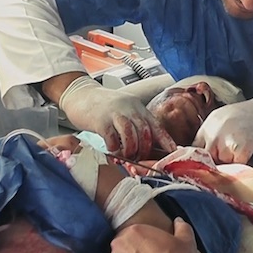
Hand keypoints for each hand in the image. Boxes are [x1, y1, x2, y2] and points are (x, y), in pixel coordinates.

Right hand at [59, 76, 176, 158]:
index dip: (165, 140)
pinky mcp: (100, 120)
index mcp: (137, 107)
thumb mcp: (124, 110)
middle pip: (145, 132)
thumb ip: (136, 123)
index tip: (173, 151)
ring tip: (126, 156)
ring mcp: (115, 113)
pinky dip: (115, 148)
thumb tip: (148, 144)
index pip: (155, 125)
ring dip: (130, 150)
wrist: (79, 94)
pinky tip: (112, 150)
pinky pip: (112, 138)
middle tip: (139, 158)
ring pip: (131, 135)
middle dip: (144, 149)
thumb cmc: (103, 106)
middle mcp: (129, 109)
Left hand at [192, 98, 252, 163]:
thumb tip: (196, 153)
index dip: (198, 158)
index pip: (193, 149)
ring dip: (229, 163)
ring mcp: (227, 141)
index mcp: (207, 127)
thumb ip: (208, 135)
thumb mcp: (219, 120)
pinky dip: (241, 163)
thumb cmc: (242, 116)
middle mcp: (214, 134)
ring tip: (237, 151)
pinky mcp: (242, 148)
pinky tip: (245, 153)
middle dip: (214, 161)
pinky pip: (237, 165)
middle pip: (207, 159)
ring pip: (222, 163)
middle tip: (224, 158)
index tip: (203, 163)